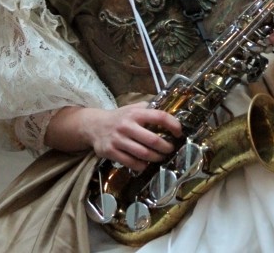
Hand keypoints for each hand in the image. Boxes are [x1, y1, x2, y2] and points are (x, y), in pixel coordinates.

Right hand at [46, 103, 181, 172]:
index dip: (172, 124)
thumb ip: (148, 108)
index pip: (159, 116)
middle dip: (166, 147)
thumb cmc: (119, 117)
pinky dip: (141, 165)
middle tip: (170, 149)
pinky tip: (145, 163)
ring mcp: (118, 140)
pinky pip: (131, 162)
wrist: (94, 125)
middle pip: (153, 140)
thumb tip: (168, 109)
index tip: (179, 132)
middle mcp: (127, 126)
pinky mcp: (111, 152)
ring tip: (160, 157)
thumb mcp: (132, 108)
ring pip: (143, 154)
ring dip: (156, 158)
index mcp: (135, 113)